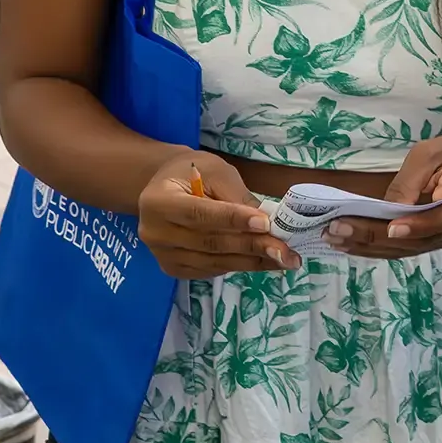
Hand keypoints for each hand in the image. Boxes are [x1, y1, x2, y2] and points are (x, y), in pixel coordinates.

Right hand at [136, 150, 292, 278]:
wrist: (166, 187)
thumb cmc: (192, 172)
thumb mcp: (215, 171)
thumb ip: (237, 196)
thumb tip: (269, 222)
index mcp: (158, 201)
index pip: (199, 214)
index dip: (233, 219)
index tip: (265, 223)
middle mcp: (155, 233)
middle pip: (210, 243)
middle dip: (252, 245)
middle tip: (286, 249)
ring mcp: (163, 255)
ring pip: (215, 262)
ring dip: (253, 261)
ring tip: (285, 259)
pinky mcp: (174, 269)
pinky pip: (212, 271)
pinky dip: (241, 266)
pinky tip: (265, 262)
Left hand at [326, 136, 441, 259]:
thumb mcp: (440, 151)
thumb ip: (414, 177)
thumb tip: (387, 206)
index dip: (418, 225)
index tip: (393, 227)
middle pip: (413, 240)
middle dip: (372, 236)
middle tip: (336, 229)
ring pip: (404, 250)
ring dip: (367, 246)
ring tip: (333, 238)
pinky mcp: (432, 241)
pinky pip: (403, 249)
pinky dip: (375, 248)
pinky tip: (350, 244)